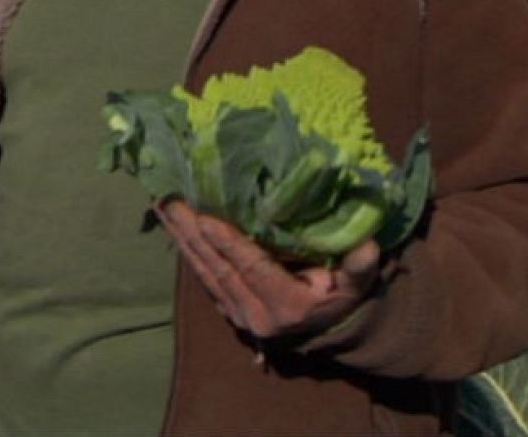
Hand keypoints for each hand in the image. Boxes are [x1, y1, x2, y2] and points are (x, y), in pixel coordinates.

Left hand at [158, 200, 379, 340]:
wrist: (329, 330)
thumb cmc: (343, 298)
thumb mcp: (357, 286)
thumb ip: (358, 269)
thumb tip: (367, 247)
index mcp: (288, 306)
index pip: (253, 270)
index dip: (230, 245)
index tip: (206, 218)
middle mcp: (256, 314)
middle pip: (219, 268)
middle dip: (192, 232)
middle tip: (170, 197)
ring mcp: (237, 313)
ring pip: (203, 271)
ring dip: (180, 236)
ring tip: (161, 203)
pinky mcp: (226, 308)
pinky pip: (201, 276)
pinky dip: (185, 248)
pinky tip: (171, 224)